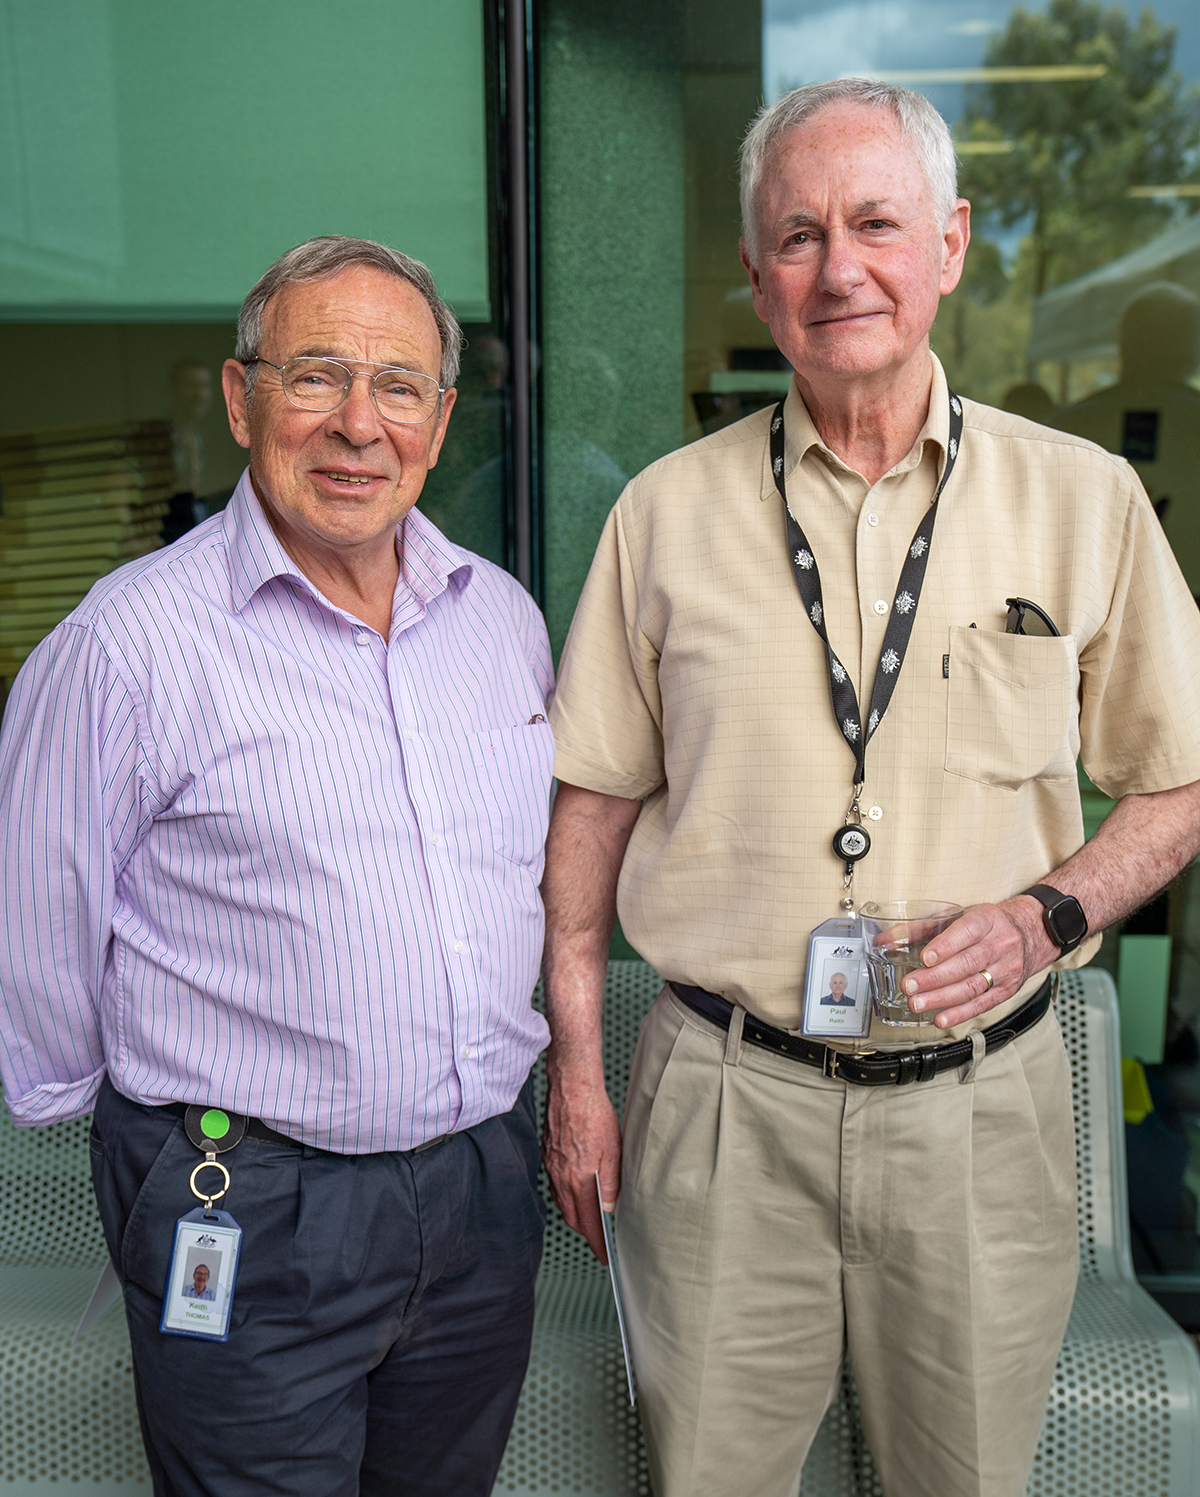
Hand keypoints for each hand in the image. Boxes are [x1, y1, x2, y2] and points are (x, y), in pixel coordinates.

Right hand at [542, 1070, 621, 1262]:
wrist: (571, 1087)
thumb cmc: (594, 1113)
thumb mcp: (613, 1150)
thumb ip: (610, 1182)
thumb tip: (609, 1207)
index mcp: (579, 1179)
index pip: (588, 1222)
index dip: (597, 1242)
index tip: (604, 1255)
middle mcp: (561, 1177)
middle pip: (573, 1217)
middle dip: (586, 1231)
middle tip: (600, 1239)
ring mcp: (552, 1166)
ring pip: (563, 1202)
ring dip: (576, 1214)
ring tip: (591, 1218)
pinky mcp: (547, 1154)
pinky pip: (556, 1185)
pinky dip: (567, 1196)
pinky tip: (576, 1190)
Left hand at [899, 897, 1056, 1028]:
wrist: (1031, 933)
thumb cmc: (988, 924)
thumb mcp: (960, 916)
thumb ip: (921, 928)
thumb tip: (885, 939)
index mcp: (987, 920)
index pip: (967, 931)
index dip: (946, 945)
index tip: (925, 957)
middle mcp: (1000, 944)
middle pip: (967, 963)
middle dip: (935, 978)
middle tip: (909, 986)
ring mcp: (1006, 970)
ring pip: (973, 986)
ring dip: (942, 998)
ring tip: (917, 1004)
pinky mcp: (1007, 990)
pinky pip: (982, 1004)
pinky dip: (960, 1014)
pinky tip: (941, 1018)